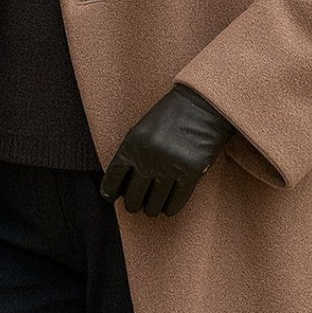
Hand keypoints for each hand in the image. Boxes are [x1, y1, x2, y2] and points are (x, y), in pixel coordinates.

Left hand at [100, 84, 236, 216]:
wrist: (202, 104)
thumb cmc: (170, 116)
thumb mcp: (142, 129)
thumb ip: (131, 154)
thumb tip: (121, 187)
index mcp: (131, 145)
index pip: (112, 180)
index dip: (109, 192)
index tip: (110, 197)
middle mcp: (148, 159)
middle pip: (133, 198)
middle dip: (133, 204)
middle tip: (138, 202)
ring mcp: (169, 167)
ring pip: (153, 205)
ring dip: (152, 208)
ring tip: (154, 205)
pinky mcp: (191, 173)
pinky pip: (175, 203)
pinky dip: (170, 209)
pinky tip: (168, 206)